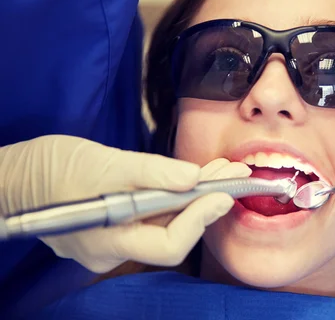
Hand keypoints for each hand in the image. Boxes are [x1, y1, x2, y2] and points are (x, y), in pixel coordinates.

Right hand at [0, 135, 249, 272]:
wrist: (13, 175)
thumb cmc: (50, 169)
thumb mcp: (103, 164)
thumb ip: (150, 173)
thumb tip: (194, 178)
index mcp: (110, 241)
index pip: (169, 243)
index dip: (200, 219)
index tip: (224, 193)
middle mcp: (116, 247)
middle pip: (173, 230)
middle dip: (207, 201)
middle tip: (236, 175)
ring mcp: (115, 236)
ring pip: (165, 219)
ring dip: (195, 194)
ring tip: (224, 169)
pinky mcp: (115, 220)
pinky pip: (153, 211)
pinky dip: (174, 192)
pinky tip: (192, 174)